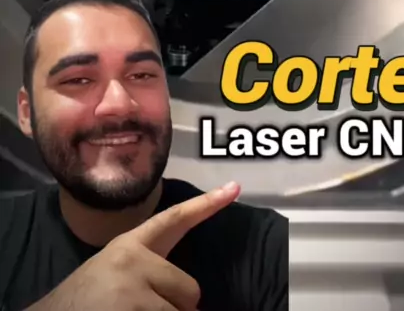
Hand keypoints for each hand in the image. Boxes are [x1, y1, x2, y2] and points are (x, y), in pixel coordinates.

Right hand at [29, 182, 239, 310]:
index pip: (174, 219)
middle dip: (177, 309)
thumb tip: (192, 298)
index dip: (207, 205)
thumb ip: (151, 273)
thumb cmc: (84, 302)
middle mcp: (134, 260)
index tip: (234, 188)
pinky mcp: (133, 310)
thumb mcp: (115, 273)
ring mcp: (133, 289)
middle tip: (145, 310)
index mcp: (130, 245)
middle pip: (191, 290)